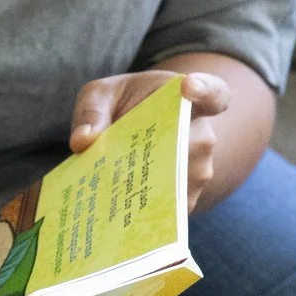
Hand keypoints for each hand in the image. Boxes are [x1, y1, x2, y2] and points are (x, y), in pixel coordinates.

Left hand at [70, 68, 229, 209]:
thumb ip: (91, 111)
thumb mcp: (100, 95)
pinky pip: (168, 205)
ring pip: (174, 182)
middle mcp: (203, 134)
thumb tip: (83, 140)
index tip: (190, 87)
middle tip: (115, 168)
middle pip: (184, 149)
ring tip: (107, 189)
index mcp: (188, 98)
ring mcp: (199, 168)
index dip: (205, 90)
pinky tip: (113, 208)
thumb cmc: (122, 103)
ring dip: (142, 186)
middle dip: (148, 159)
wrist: (134, 127)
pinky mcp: (187, 197)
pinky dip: (141, 206)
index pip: (212, 92)